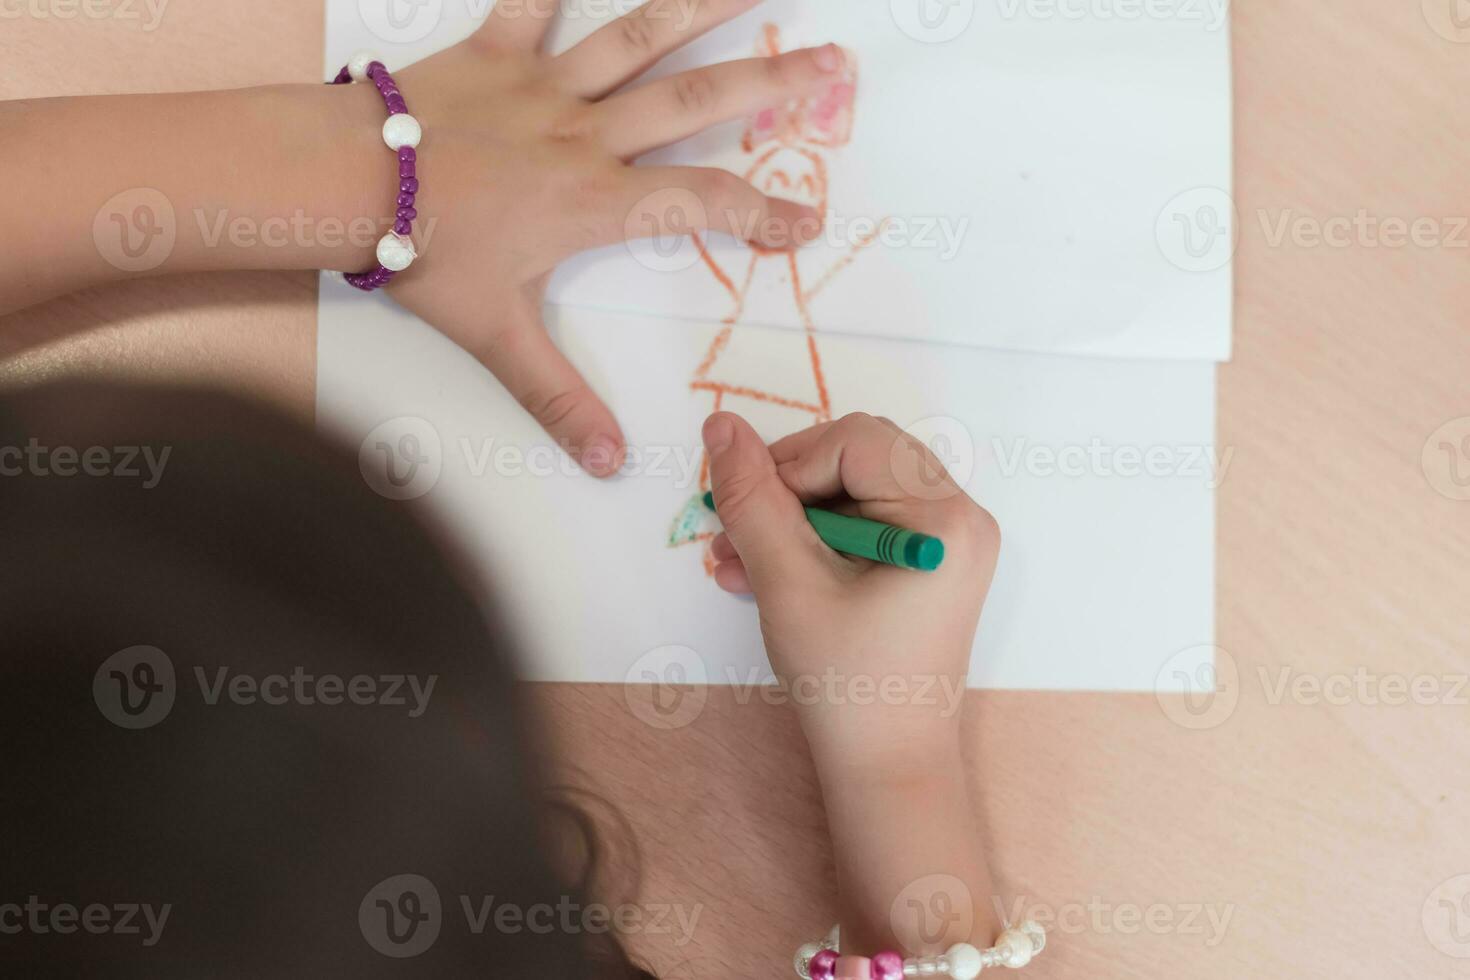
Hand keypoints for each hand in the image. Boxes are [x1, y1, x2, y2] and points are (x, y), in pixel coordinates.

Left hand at [379, 1, 842, 474]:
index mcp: (595, 200)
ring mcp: (544, 84)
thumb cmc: (424, 254)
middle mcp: (586, 133)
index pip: (702, 204)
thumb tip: (609, 463)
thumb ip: (558, 397)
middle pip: (696, 100)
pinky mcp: (496, 50)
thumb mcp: (497, 336)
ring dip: (702, 5)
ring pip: (639, 35)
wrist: (345, 181)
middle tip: (831, 60)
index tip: (809, 221)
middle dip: (772, 80)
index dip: (763, 213)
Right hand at [701, 411, 1000, 765]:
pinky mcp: (928, 562)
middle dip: (788, 489)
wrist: (888, 767)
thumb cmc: (847, 683)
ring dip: (792, 516)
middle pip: (858, 455)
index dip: (791, 465)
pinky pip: (864, 521)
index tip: (748, 516)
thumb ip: (753, 499)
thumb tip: (722, 426)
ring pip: (854, 487)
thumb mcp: (789, 583)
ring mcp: (949, 541)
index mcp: (946, 519)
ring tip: (736, 561)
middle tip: (736, 531)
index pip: (855, 441)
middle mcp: (961, 517)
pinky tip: (762, 573)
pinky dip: (814, 539)